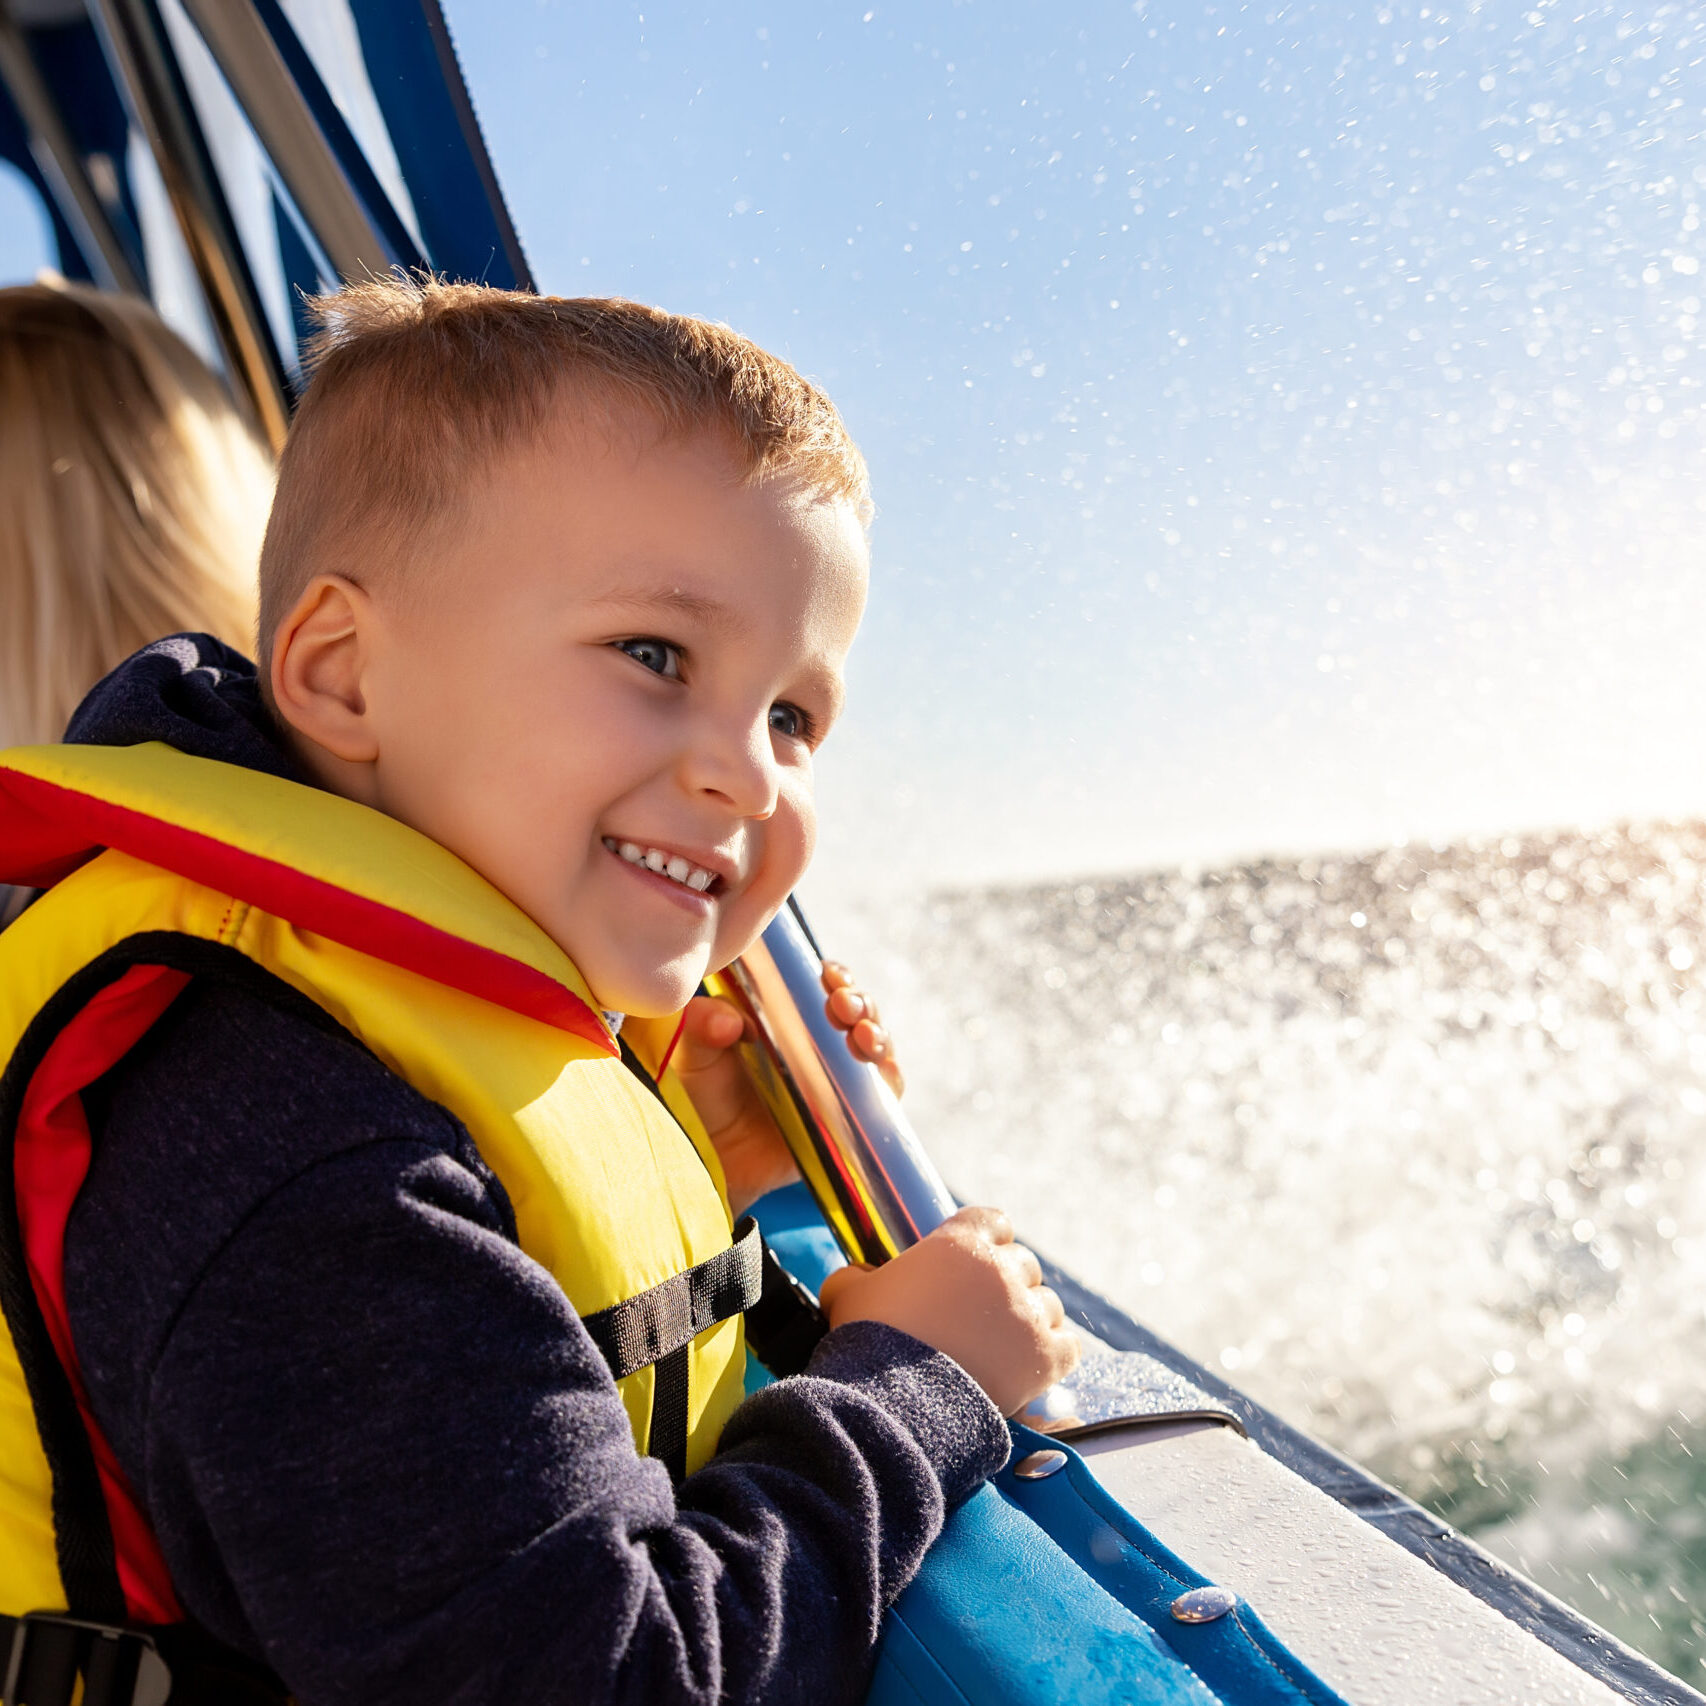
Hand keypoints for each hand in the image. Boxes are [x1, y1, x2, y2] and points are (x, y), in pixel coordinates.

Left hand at [675, 962, 905, 1213]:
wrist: (712, 1161)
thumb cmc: (702, 1099)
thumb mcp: (693, 1053)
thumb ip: (702, 1025)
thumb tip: (729, 1022)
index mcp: (785, 1017)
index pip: (822, 985)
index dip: (834, 976)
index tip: (829, 974)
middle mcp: (818, 1043)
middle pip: (857, 1009)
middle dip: (858, 1000)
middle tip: (841, 1004)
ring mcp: (837, 1078)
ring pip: (875, 1043)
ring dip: (876, 1032)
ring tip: (861, 1035)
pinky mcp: (849, 1114)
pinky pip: (884, 1092)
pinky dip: (889, 1075)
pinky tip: (879, 1067)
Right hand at [817, 1206, 1079, 1414]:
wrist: (893, 1402)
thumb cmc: (869, 1342)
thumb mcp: (847, 1294)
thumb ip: (856, 1276)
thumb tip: (860, 1277)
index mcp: (959, 1242)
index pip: (994, 1221)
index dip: (987, 1241)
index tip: (974, 1264)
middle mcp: (1001, 1270)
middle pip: (1024, 1264)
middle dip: (1007, 1284)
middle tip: (984, 1313)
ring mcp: (1027, 1314)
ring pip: (1048, 1305)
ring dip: (1031, 1320)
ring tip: (1005, 1346)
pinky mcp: (1044, 1358)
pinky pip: (1068, 1346)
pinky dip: (1054, 1354)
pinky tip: (1034, 1367)